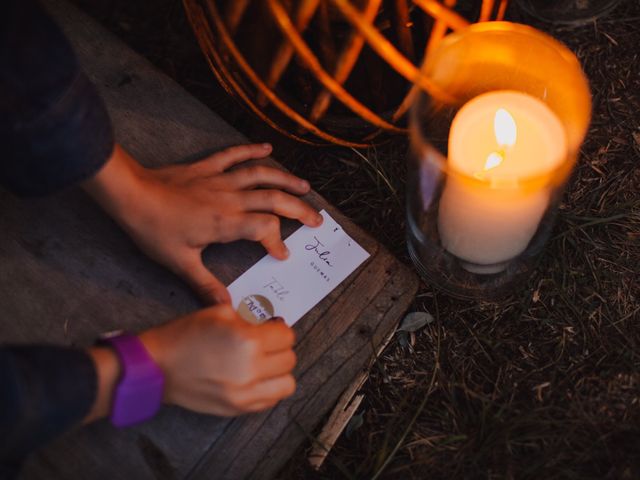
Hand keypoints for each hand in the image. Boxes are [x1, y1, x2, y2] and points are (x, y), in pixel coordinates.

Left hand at [83, 143, 321, 303]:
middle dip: (299, 209)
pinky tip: (267, 149)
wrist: (131, 194)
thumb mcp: (179, 263)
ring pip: (261, 175)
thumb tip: (225, 306)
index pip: (265, 229)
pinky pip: (234, 155)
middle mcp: (230, 199)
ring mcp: (220, 180)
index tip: (282, 254)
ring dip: (285, 179)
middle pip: (274, 199)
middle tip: (316, 220)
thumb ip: (205, 285)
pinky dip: (252, 150)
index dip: (278, 241)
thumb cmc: (154, 229)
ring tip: (304, 187)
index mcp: (226, 223)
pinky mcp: (207, 167)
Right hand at [139, 305, 296, 415]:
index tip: (271, 328)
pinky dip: (269, 389)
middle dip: (280, 348)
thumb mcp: (219, 313)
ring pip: (287, 384)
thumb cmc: (185, 336)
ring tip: (264, 364)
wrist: (158, 367)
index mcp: (248, 340)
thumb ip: (249, 318)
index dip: (279, 329)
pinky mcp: (238, 408)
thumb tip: (270, 324)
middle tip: (266, 344)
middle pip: (289, 359)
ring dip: (279, 372)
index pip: (287, 336)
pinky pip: (271, 401)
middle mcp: (251, 369)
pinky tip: (255, 379)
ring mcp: (245, 393)